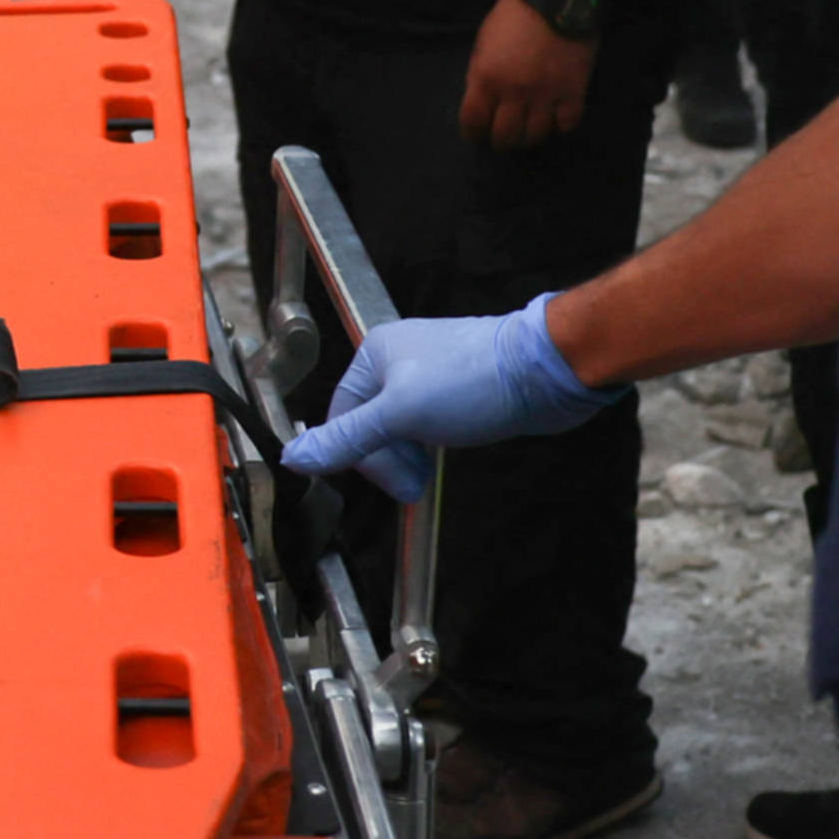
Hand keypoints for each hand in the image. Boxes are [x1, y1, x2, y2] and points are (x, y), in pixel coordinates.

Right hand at [284, 296, 619, 500]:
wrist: (544, 372)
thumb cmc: (474, 382)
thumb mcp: (401, 414)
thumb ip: (347, 438)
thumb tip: (294, 457)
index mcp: (375, 355)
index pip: (342, 418)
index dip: (363, 456)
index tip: (394, 480)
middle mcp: (397, 361)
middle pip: (369, 426)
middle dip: (390, 460)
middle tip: (414, 483)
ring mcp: (428, 376)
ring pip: (399, 431)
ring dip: (410, 458)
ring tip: (429, 474)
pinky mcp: (456, 392)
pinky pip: (426, 427)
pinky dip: (430, 447)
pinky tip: (444, 455)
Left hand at [461, 0, 596, 150]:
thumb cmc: (514, 13)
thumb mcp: (483, 41)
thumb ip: (479, 73)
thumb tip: (480, 99)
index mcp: (487, 78)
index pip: (473, 122)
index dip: (472, 133)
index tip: (476, 135)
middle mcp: (515, 92)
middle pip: (505, 137)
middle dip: (500, 142)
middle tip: (503, 138)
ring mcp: (546, 94)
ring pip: (536, 136)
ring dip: (529, 137)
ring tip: (529, 129)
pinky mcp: (574, 91)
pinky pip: (567, 124)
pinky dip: (560, 125)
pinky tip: (556, 117)